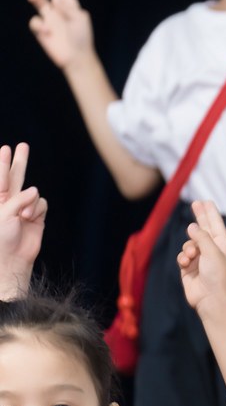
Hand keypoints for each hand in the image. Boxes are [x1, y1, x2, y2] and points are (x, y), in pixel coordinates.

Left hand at [0, 144, 46, 299]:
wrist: (12, 260)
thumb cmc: (1, 238)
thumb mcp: (4, 213)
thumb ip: (18, 199)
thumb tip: (35, 191)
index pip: (0, 177)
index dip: (2, 163)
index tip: (4, 149)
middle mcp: (10, 201)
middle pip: (15, 176)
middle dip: (18, 161)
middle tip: (22, 146)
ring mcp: (24, 208)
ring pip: (32, 191)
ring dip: (30, 201)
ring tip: (24, 216)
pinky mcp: (37, 217)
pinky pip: (42, 204)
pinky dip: (38, 210)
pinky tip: (30, 219)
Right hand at [27, 0, 95, 71]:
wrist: (77, 58)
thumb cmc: (81, 38)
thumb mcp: (79, 20)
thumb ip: (68, 9)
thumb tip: (56, 1)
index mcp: (71, 7)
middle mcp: (59, 10)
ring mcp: (49, 19)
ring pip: (40, 3)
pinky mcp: (42, 30)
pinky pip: (36, 22)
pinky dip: (40, 26)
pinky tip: (48, 31)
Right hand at [177, 200, 225, 315]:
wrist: (209, 298)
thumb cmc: (216, 275)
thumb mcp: (212, 252)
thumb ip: (201, 237)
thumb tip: (192, 226)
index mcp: (222, 244)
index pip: (216, 224)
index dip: (210, 212)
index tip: (206, 201)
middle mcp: (212, 249)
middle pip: (203, 229)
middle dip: (199, 217)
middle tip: (196, 203)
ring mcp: (200, 258)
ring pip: (188, 244)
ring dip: (188, 248)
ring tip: (191, 256)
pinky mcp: (189, 267)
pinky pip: (182, 256)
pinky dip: (183, 258)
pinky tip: (186, 264)